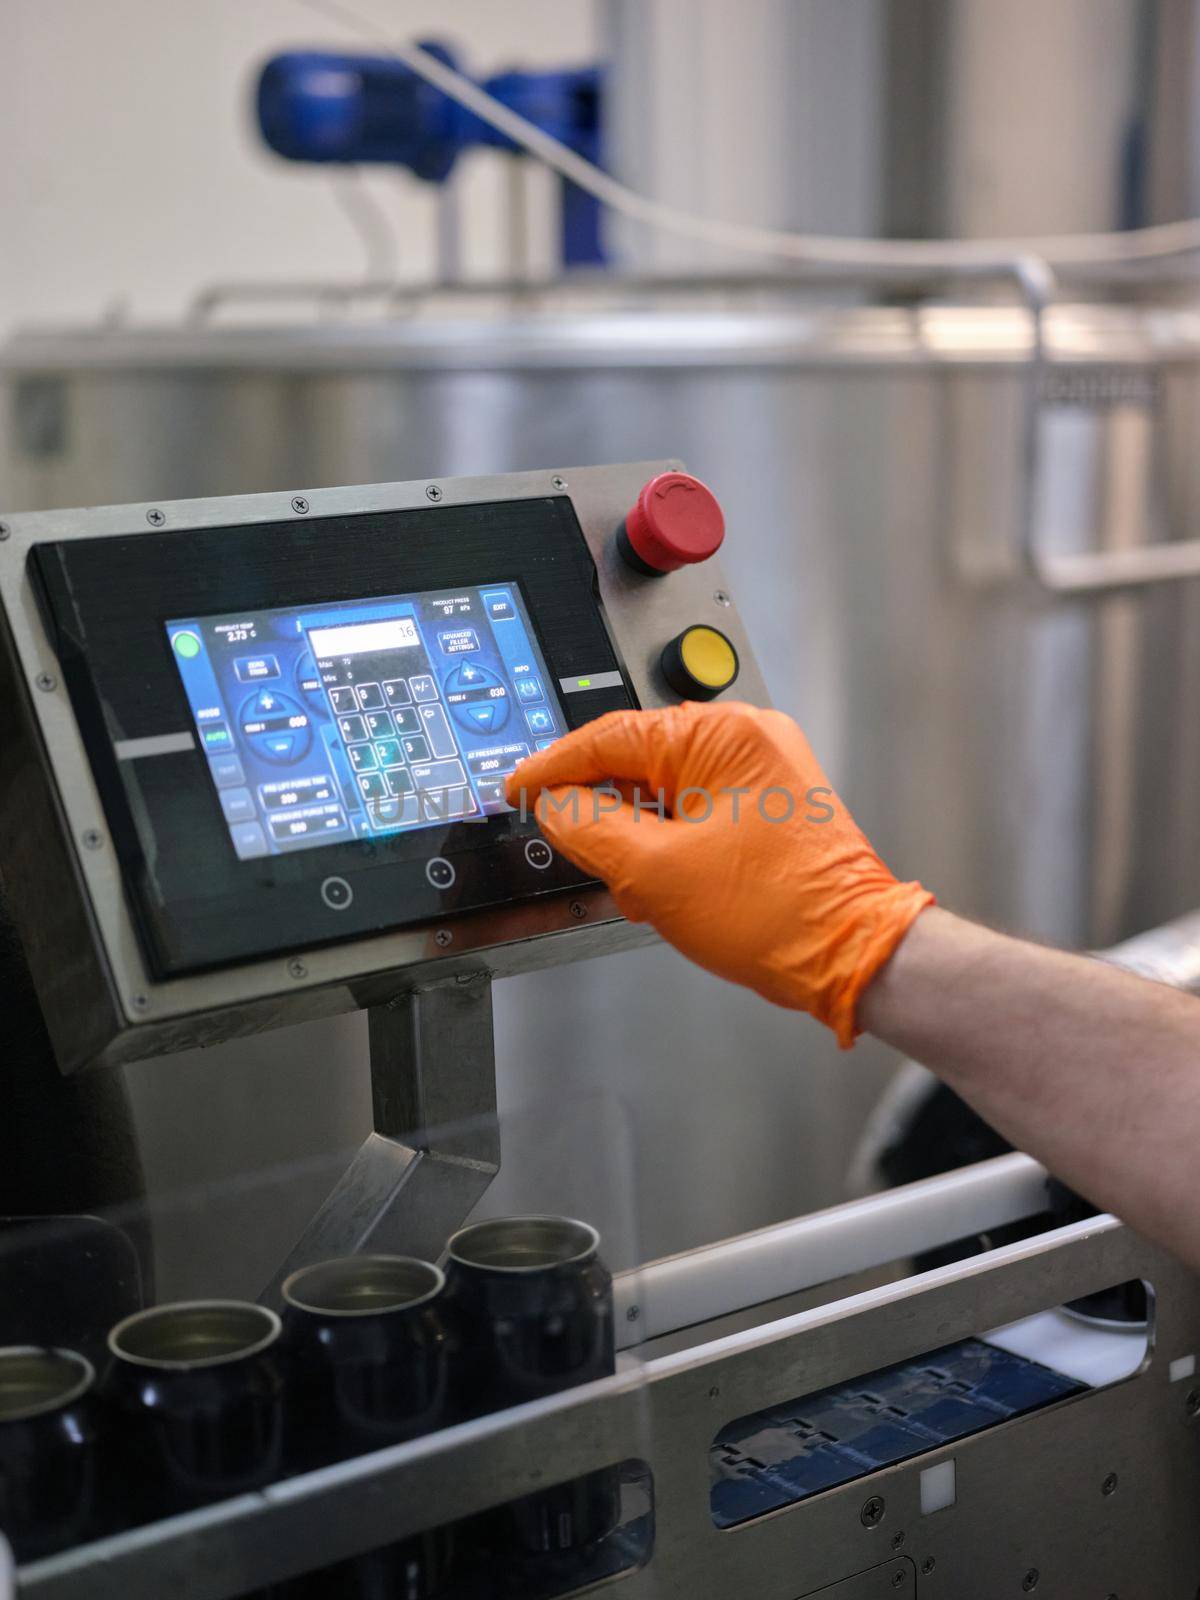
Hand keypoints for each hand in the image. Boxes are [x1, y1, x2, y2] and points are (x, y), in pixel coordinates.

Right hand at [506, 702, 932, 1045]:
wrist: (852, 954)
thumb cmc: (775, 912)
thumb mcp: (652, 871)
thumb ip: (587, 827)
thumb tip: (553, 804)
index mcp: (720, 734)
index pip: (608, 736)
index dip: (553, 768)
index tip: (517, 788)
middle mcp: (747, 736)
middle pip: (637, 761)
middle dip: (606, 817)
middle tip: (588, 863)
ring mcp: (763, 768)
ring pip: (664, 791)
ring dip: (639, 841)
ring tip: (645, 894)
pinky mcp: (770, 802)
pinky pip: (696, 809)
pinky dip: (670, 845)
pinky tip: (668, 891)